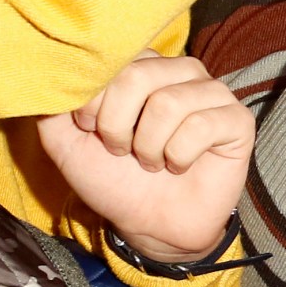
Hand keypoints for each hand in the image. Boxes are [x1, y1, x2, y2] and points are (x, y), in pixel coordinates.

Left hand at [36, 55, 252, 263]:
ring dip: (149, 146)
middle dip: (118, 126)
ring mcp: (213, 93)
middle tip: (123, 150)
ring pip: (169, 103)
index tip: (93, 131)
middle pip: (139, 76)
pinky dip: (179, 156)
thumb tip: (48, 69)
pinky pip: (202, 126)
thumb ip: (52, 103)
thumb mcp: (67, 141)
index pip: (112, 60)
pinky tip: (180, 165)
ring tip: (152, 160)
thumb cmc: (113, 179)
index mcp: (142, 65)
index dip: (94, 102)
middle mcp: (179, 71)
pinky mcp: (237, 120)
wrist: (150, 226)